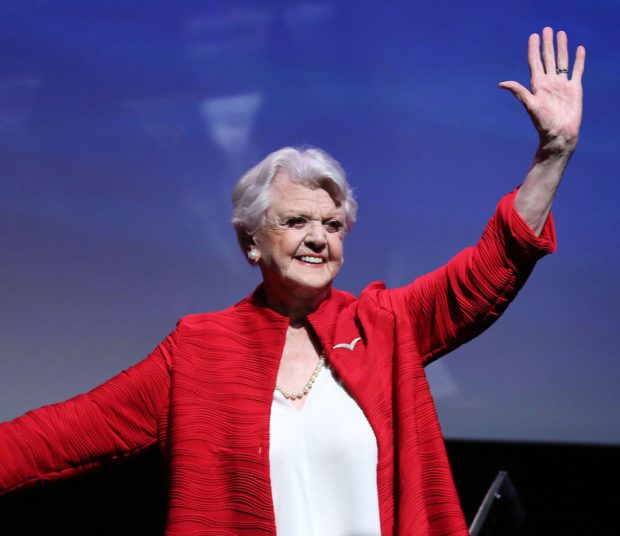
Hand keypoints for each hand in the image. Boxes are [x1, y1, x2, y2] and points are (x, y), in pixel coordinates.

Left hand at [499, 27, 585, 153]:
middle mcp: (549, 82)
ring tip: (561, 34)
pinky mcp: (574, 89)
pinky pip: (577, 70)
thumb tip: (501, 83)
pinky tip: (579, 50)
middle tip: (546, 29)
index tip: (533, 36)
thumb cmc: (543, 123)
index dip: (534, 49)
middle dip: (547, 44)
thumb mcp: (530, 105)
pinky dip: (579, 60)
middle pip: (548, 58)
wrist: (559, 134)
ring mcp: (561, 85)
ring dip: (562, 48)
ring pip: (562, 61)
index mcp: (537, 85)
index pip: (535, 62)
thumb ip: (519, 92)